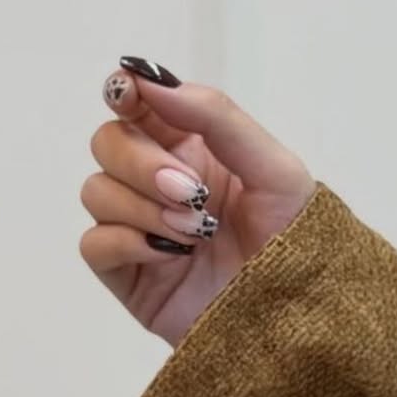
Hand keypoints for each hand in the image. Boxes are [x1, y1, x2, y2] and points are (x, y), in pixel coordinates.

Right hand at [79, 57, 316, 346]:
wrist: (301, 318)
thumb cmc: (297, 242)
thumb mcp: (274, 168)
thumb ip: (215, 117)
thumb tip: (148, 78)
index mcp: (194, 149)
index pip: (137, 105)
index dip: (125, 92)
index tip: (129, 94)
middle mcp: (160, 184)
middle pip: (107, 142)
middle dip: (143, 162)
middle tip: (192, 193)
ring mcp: (141, 229)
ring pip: (96, 190)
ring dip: (144, 207)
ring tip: (196, 234)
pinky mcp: (130, 276)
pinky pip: (95, 243)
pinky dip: (128, 241)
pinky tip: (171, 256)